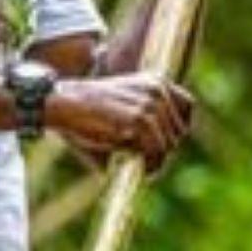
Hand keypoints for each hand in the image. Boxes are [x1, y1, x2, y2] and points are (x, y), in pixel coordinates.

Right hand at [46, 73, 194, 163]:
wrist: (64, 104)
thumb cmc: (89, 112)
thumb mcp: (124, 107)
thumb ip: (147, 120)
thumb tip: (164, 154)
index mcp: (154, 81)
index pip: (187, 106)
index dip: (179, 129)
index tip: (164, 144)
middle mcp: (156, 89)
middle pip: (179, 130)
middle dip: (166, 148)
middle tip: (150, 160)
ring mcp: (149, 103)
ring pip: (169, 143)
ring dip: (158, 160)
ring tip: (146, 166)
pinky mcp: (139, 119)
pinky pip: (157, 150)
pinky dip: (152, 164)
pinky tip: (144, 169)